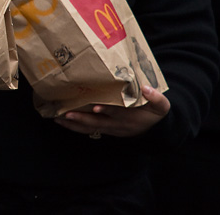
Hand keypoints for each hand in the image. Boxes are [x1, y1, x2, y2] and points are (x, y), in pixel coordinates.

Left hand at [53, 86, 169, 137]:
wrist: (154, 130)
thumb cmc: (154, 113)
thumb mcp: (161, 106)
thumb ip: (157, 98)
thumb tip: (147, 88)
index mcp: (129, 117)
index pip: (117, 113)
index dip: (107, 111)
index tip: (96, 107)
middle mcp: (116, 124)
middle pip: (97, 123)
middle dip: (82, 119)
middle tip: (67, 113)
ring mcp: (109, 128)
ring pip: (89, 128)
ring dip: (74, 124)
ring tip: (58, 117)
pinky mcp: (104, 130)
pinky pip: (87, 130)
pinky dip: (74, 127)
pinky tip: (61, 121)